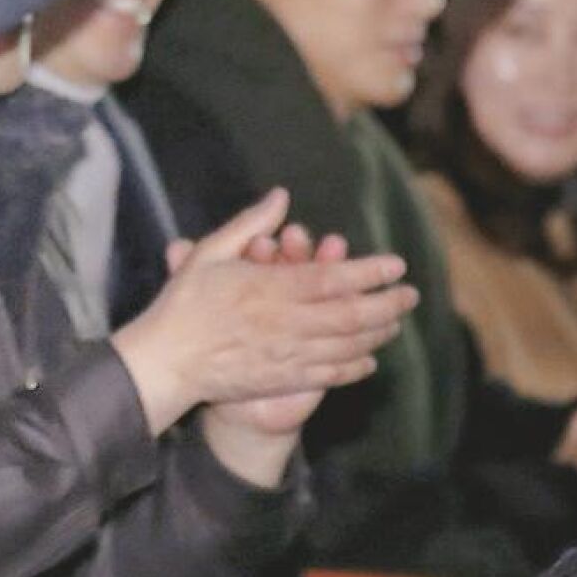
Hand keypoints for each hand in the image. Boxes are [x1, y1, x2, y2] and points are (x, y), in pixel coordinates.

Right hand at [110, 189, 418, 434]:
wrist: (166, 362)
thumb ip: (249, 225)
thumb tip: (281, 197)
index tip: (395, 264)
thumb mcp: (209, 254)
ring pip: (348, 346)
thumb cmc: (183, 303)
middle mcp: (286, 323)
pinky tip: (368, 360)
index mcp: (270, 288)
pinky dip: (355, 367)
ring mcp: (288, 354)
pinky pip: (330, 374)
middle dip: (388, 304)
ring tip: (395, 323)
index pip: (334, 279)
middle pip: (353, 315)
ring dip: (378, 334)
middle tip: (410, 295)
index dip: (370, 271)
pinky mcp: (282, 379)